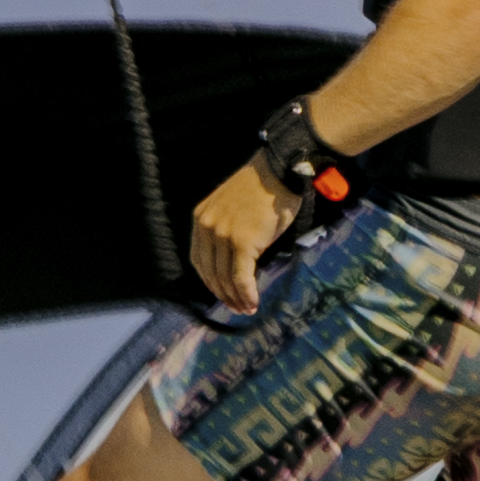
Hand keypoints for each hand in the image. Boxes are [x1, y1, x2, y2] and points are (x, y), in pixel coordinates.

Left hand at [188, 158, 296, 313]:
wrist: (279, 172)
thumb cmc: (264, 188)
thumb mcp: (233, 207)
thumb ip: (227, 230)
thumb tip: (234, 263)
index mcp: (202, 217)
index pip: (199, 260)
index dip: (210, 281)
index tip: (223, 294)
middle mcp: (207, 226)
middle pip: (210, 272)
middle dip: (224, 295)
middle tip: (237, 308)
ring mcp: (223, 235)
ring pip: (225, 278)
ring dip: (236, 298)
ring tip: (247, 309)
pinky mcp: (241, 242)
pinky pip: (241, 277)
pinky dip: (247, 294)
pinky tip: (253, 302)